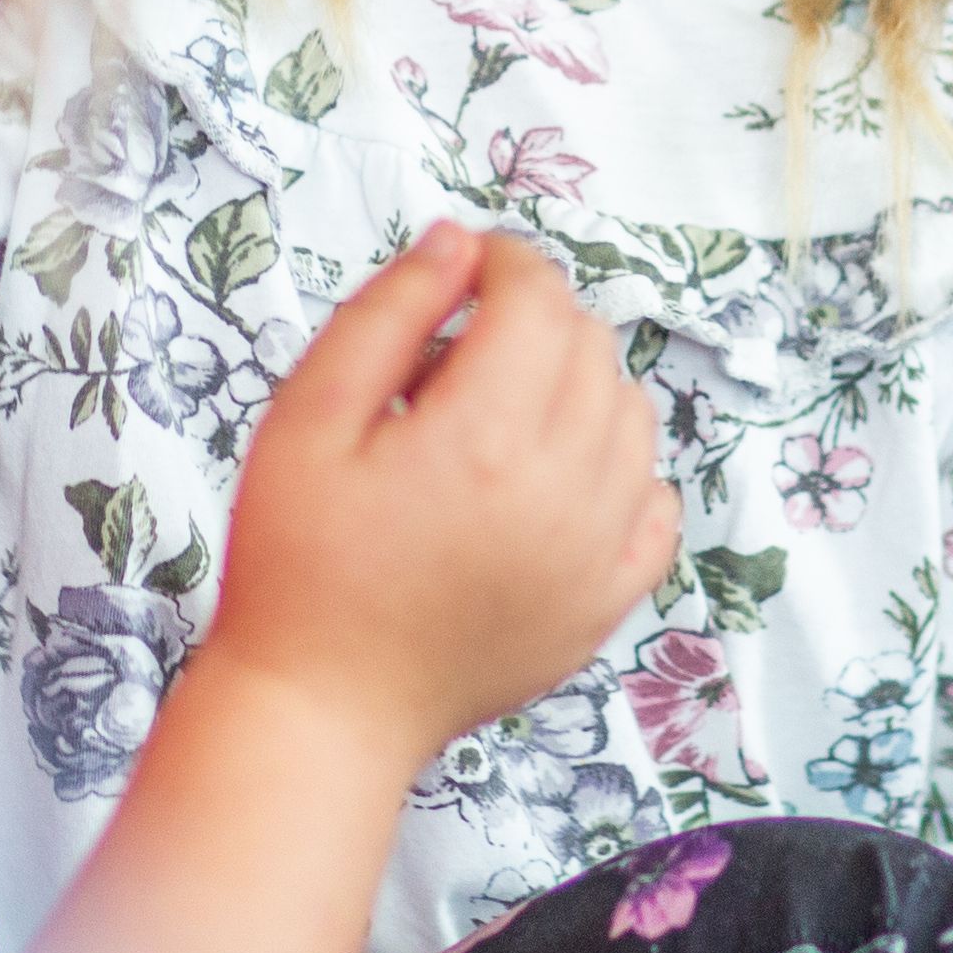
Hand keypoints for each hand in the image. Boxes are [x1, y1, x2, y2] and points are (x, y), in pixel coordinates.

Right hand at [206, 224, 681, 768]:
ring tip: (499, 414)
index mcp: (484, 440)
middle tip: (457, 354)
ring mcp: (597, 553)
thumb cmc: (296, 564)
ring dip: (579, 386)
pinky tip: (554, 478)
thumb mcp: (306, 419)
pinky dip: (621, 470)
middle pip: (590, 348)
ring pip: (632, 415)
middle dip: (535, 320)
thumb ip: (384, 315)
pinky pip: (656, 503)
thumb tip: (457, 242)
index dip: (504, 263)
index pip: (539, 300)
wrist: (323, 710)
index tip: (465, 271)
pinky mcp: (607, 603)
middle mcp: (562, 491)